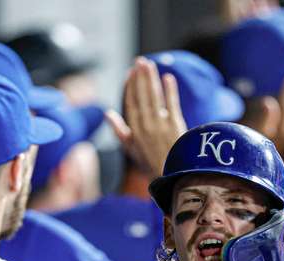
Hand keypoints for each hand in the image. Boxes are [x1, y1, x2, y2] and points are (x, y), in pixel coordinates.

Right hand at [105, 57, 186, 177]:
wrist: (171, 176)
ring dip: (152, 79)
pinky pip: (171, 103)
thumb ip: (119, 130)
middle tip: (140, 61)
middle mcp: (145, 125)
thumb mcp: (130, 149)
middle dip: (141, 77)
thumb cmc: (150, 163)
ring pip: (154, 96)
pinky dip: (170, 90)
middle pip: (142, 96)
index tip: (130, 72)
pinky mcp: (175, 125)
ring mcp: (160, 124)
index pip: (130, 102)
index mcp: (133, 130)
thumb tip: (107, 114)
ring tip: (150, 64)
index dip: (130, 86)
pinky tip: (168, 78)